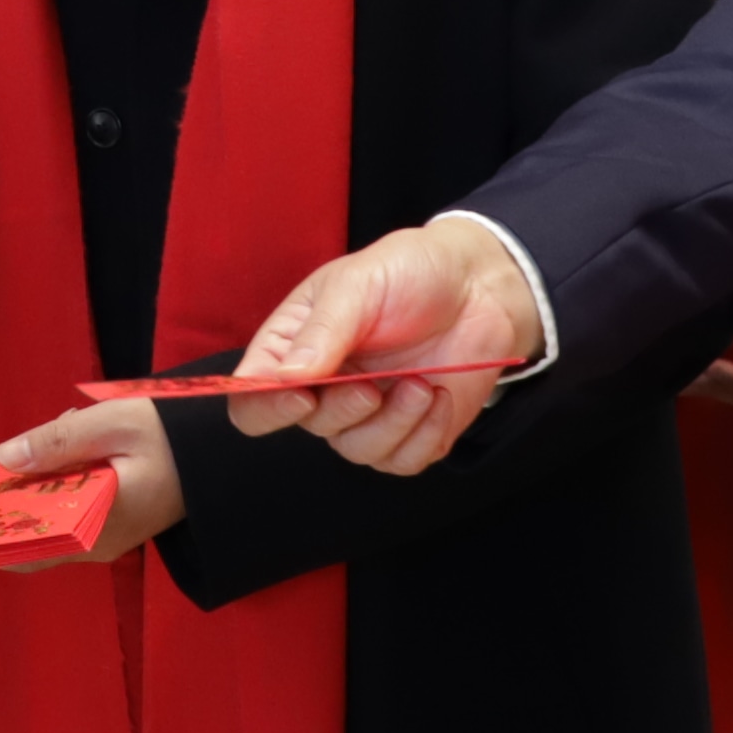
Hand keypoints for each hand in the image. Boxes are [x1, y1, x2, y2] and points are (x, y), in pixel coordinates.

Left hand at [0, 399, 186, 569]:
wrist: (221, 454)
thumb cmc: (174, 434)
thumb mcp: (114, 423)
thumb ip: (59, 442)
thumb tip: (4, 458)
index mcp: (95, 525)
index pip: (19, 540)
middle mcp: (91, 544)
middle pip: (16, 541)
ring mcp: (95, 538)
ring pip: (28, 532)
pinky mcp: (98, 524)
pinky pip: (46, 521)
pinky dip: (15, 502)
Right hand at [224, 217, 540, 474]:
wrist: (480, 285)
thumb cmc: (411, 271)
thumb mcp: (359, 283)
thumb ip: (321, 331)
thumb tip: (281, 378)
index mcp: (294, 347)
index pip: (252, 397)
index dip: (265, 406)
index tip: (301, 394)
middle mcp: (323, 386)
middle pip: (307, 427)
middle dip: (343, 410)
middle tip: (372, 385)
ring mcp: (366, 413)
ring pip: (358, 450)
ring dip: (392, 423)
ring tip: (419, 385)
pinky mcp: (409, 432)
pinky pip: (402, 461)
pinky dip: (423, 435)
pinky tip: (438, 397)